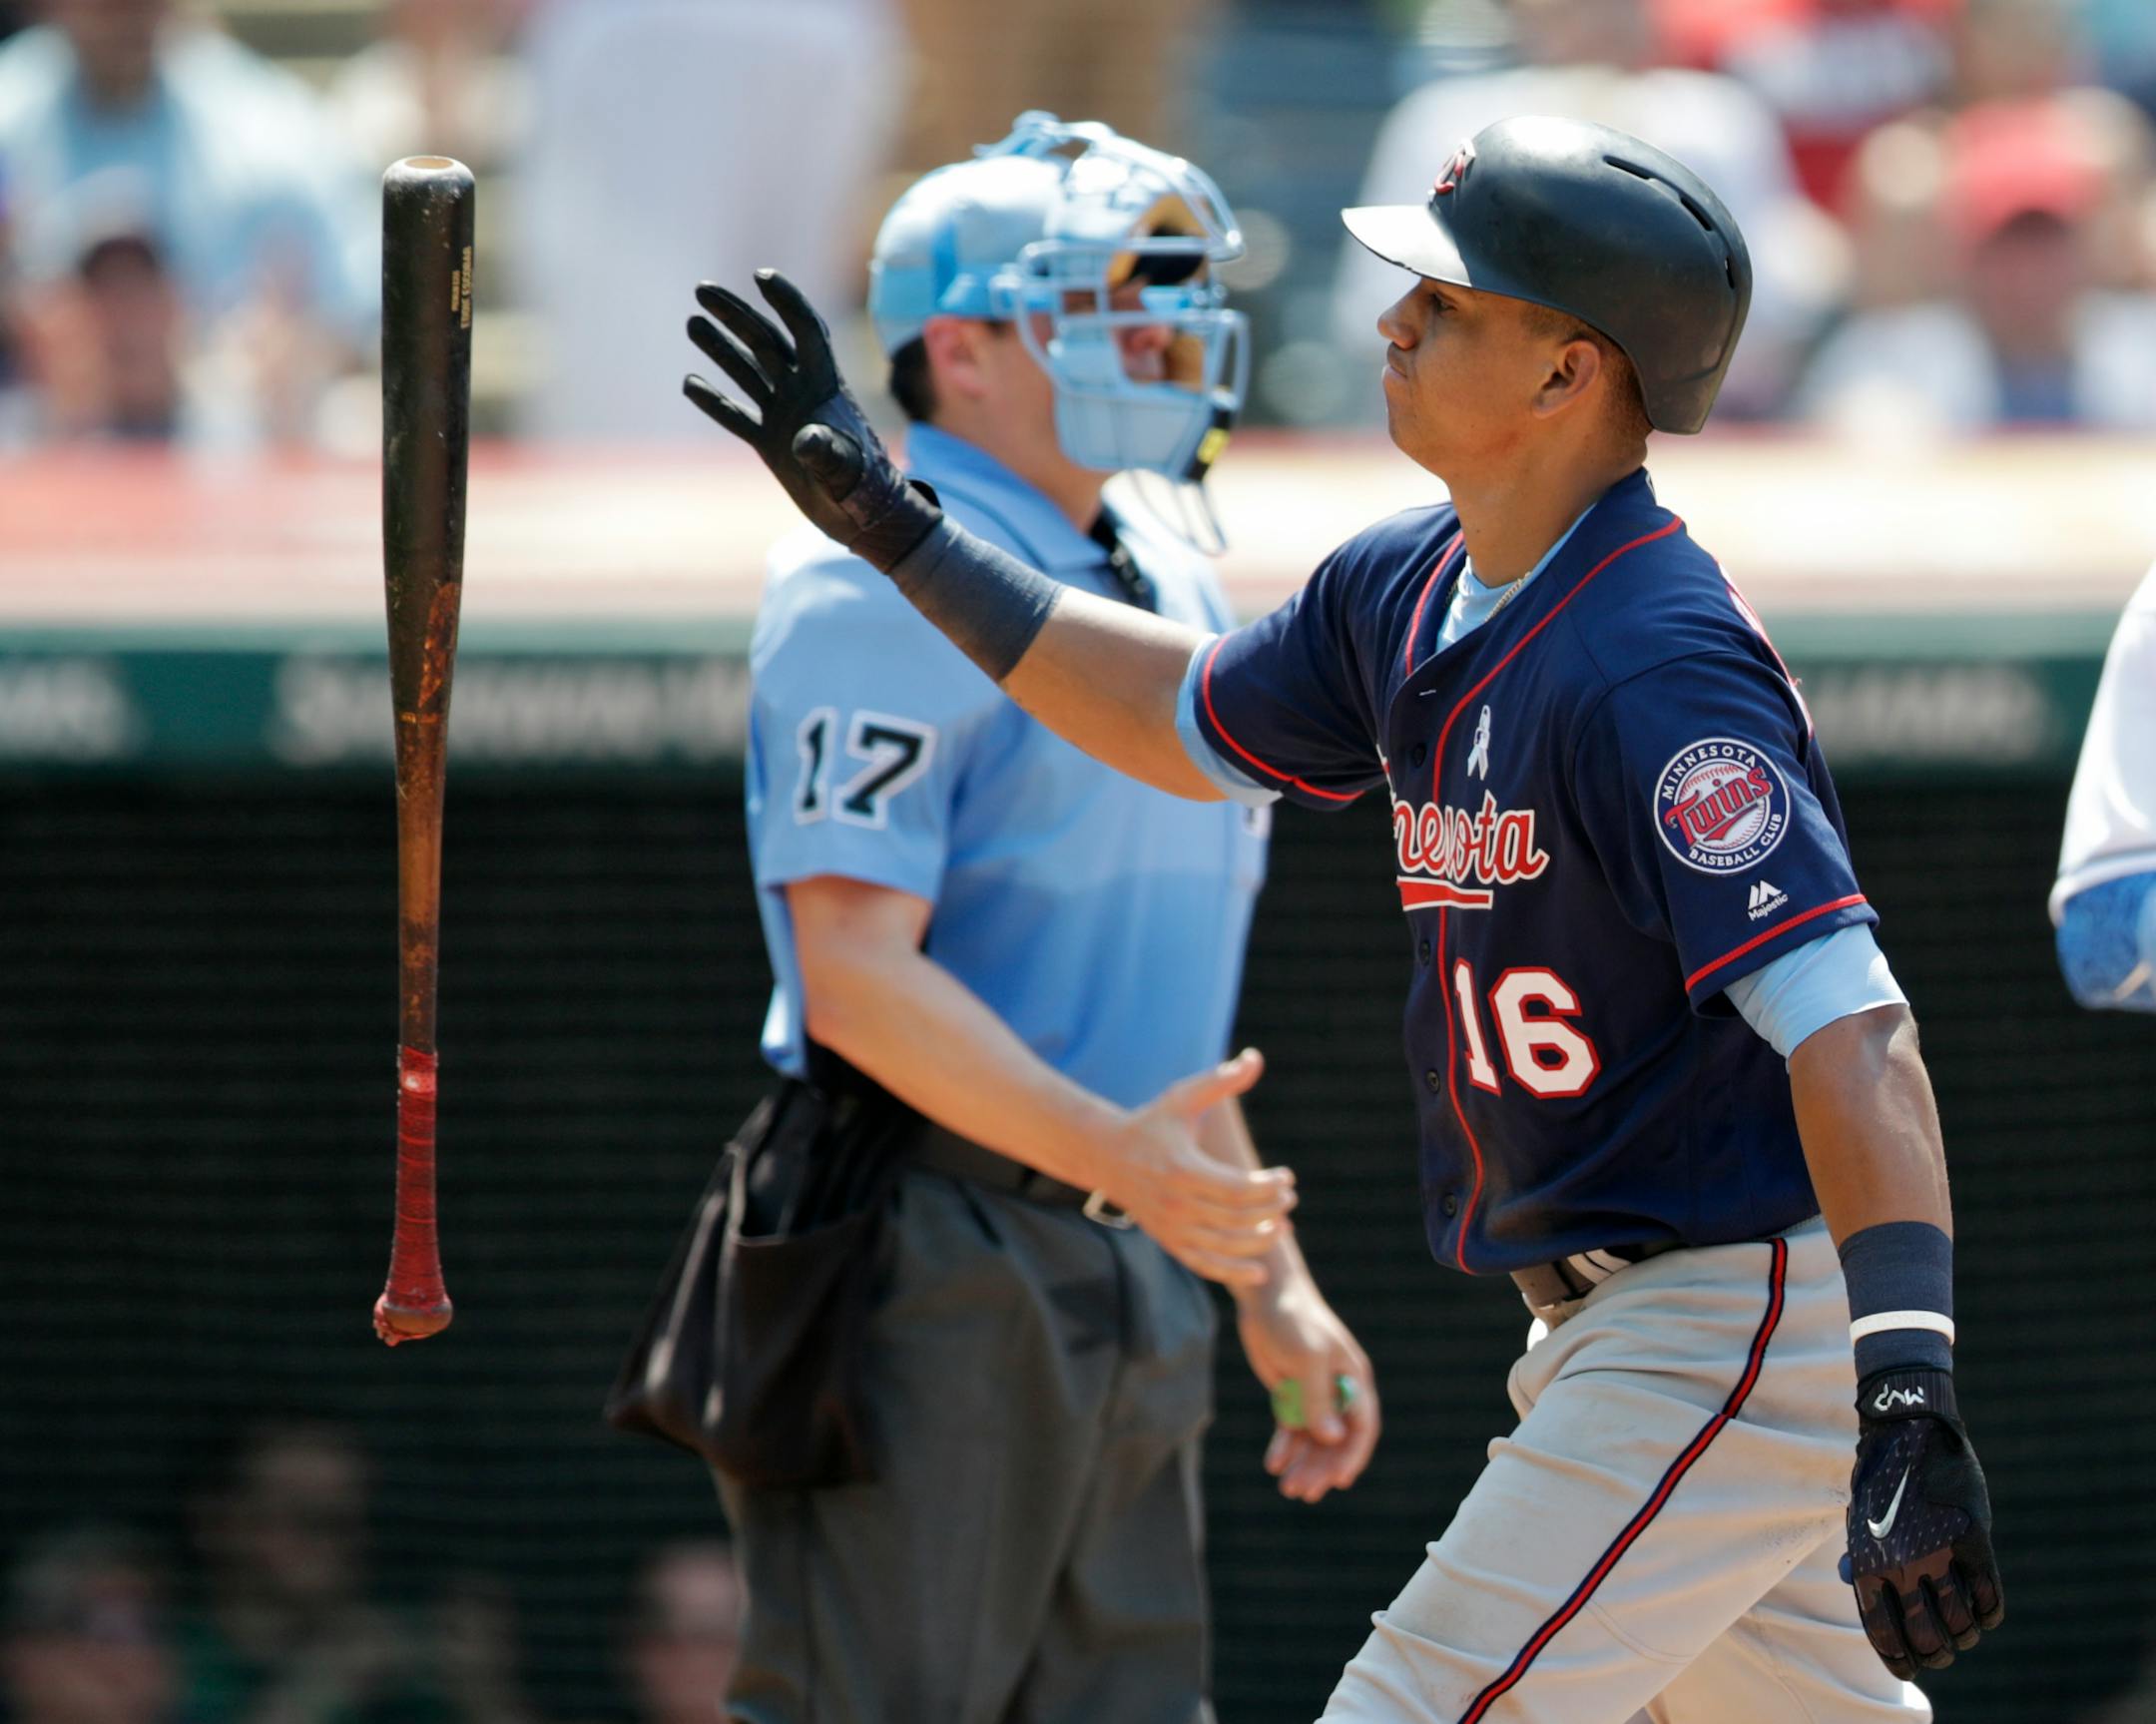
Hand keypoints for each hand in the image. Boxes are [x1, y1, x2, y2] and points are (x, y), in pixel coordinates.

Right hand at [683, 271, 941, 569]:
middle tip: (702, 290)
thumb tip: (807, 439)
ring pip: (748, 372)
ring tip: (692, 322)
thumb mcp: (850, 471)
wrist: (868, 519)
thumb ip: (829, 452)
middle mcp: (804, 393)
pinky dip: (715, 401)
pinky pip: (738, 416)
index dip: (787, 302)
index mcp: (827, 387)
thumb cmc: (867, 490)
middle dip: (737, 314)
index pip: (806, 331)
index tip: (761, 276)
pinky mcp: (773, 443)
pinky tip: (690, 383)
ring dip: (720, 347)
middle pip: (766, 342)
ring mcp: (786, 416)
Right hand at [1089, 1050, 1294, 1289]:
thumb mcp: (1183, 1097)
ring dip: (1259, 1241)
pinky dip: (1233, 1272)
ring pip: (1225, 1245)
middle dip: (1270, 1210)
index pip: (1237, 1188)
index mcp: (1182, 1169)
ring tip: (1282, 1227)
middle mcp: (1175, 1203)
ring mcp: (1170, 1227)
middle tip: (1289, 1198)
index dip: (1269, 1187)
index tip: (1287, 1177)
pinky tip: (1261, 1271)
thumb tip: (1255, 1058)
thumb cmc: (1152, 1122)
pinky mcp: (1168, 1242)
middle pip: (1235, 1218)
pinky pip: (1204, 1265)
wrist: (1105, 1155)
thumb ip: (1220, 1080)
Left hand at [1238, 1271, 1379, 1501]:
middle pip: (1336, 1440)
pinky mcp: (1291, 1393)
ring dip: (1303, 1464)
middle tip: (1303, 1493)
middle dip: (1322, 1468)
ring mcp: (1313, 1393)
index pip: (1362, 1426)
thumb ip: (1318, 1398)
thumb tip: (1332, 1438)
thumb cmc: (1292, 1318)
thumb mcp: (1307, 1357)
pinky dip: (1284, 1448)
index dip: (1353, 1455)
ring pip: (1314, 1439)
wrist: (1264, 1295)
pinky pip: (1292, 1428)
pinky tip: (1273, 1464)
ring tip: (1288, 1489)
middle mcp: (1337, 1390)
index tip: (1340, 1481)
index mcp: (1353, 1379)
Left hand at [1842, 1368, 2004, 1675]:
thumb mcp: (1859, 1517)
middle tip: (1941, 1650)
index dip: (1900, 1660)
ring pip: (1964, 1626)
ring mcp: (1940, 1554)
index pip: (1885, 1635)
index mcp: (1867, 1563)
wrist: (1907, 1429)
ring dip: (1965, 1636)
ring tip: (1962, 1630)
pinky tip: (1983, 1610)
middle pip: (1928, 1639)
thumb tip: (1848, 1586)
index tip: (1910, 1668)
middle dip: (1937, 1654)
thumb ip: (1857, 1555)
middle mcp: (1903, 1565)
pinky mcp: (1975, 1541)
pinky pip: (1990, 1600)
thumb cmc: (1880, 1477)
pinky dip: (1989, 1614)